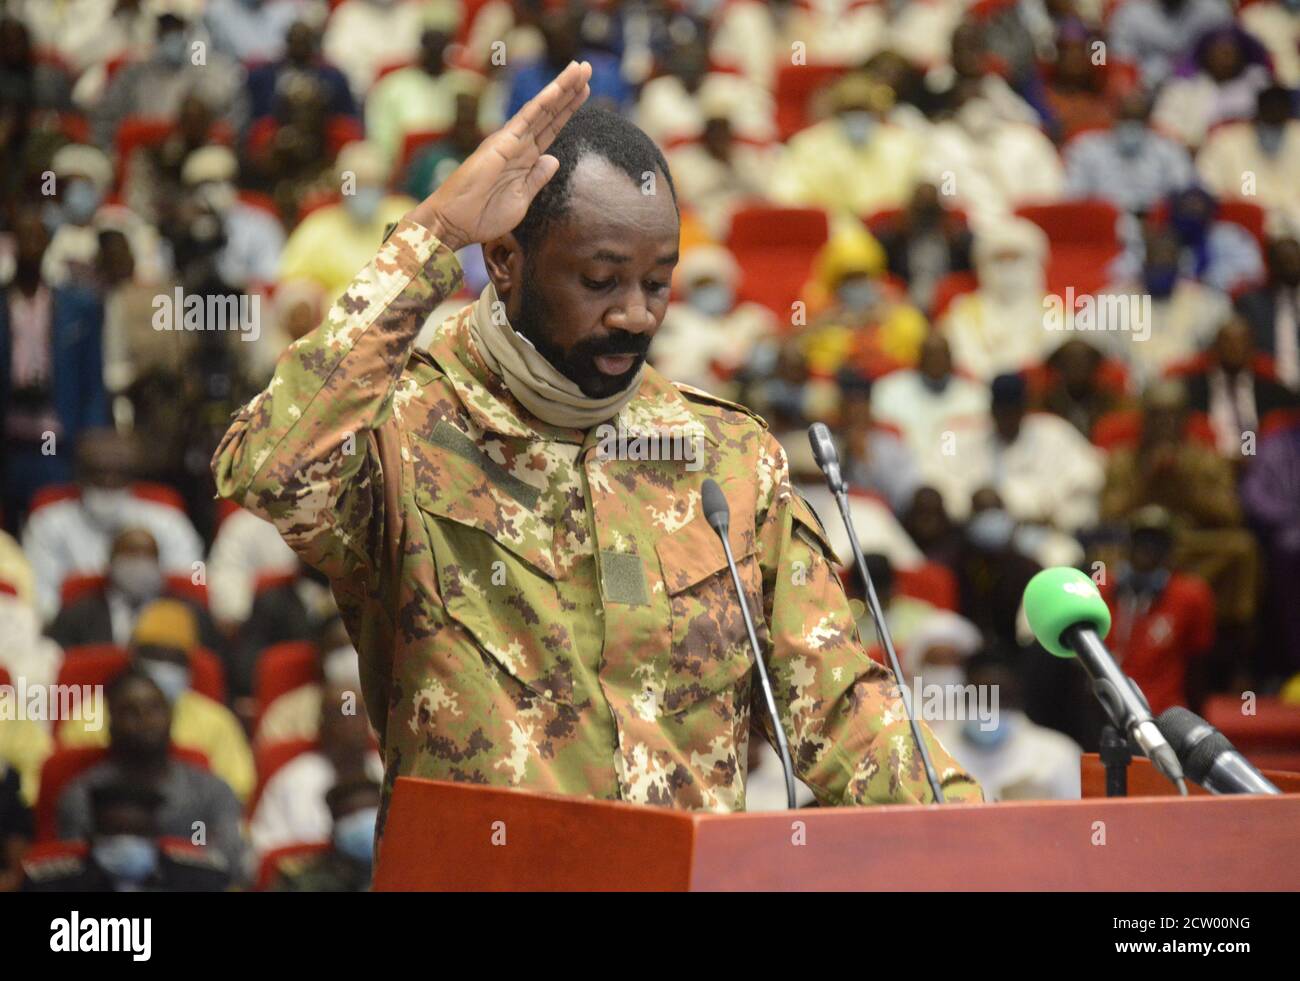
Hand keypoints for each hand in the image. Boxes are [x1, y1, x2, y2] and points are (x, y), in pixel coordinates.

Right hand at [406, 60, 591, 250]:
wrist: (455, 223)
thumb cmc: (484, 215)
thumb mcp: (522, 198)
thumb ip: (537, 178)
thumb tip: (554, 159)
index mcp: (525, 158)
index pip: (551, 128)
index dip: (568, 108)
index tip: (586, 90)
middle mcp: (518, 144)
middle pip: (550, 113)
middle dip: (569, 90)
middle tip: (588, 67)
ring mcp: (510, 141)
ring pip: (541, 109)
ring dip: (561, 89)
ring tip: (580, 69)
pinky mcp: (501, 144)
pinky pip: (526, 120)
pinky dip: (543, 103)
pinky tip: (558, 89)